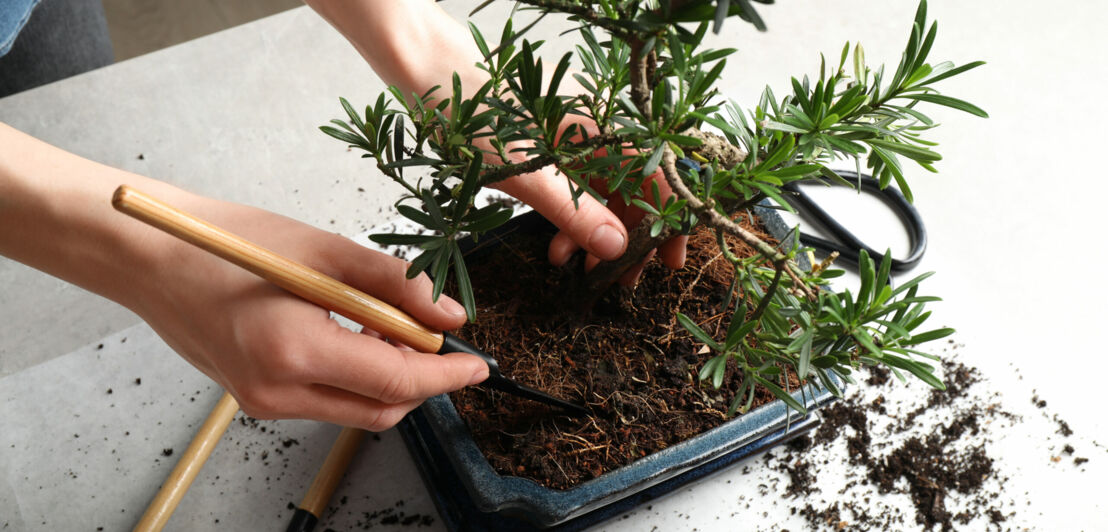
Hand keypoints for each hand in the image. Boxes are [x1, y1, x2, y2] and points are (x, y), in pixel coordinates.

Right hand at [0, 122, 487, 430]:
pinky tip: (354, 334)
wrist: (152, 256)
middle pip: (381, 409)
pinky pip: (327, 400)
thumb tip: (449, 315)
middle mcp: (277, 391)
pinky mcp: (256, 398)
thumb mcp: (324, 251)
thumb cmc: (229, 242)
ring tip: (387, 324)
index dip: (445, 375)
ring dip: (388, 376)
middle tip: (431, 332)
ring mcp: (263, 401)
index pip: (396, 381)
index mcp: (295, 352)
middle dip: (420, 378)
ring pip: (356, 409)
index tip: (478, 365)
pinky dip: (355, 375)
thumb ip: (394, 284)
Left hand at [307, 0, 687, 284]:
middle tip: (620, 280)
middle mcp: (601, 125)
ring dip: (597, 233)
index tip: (667, 260)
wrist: (424, 68)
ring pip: (606, 190)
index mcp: (607, 124)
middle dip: (630, 237)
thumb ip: (575, 212)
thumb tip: (617, 248)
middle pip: (637, 187)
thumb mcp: (525, 174)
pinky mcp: (553, 140)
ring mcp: (577, 132)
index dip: (668, 220)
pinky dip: (571, 217)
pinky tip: (554, 246)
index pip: (661, 176)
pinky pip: (578, 183)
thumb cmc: (473, 111)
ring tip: (577, 268)